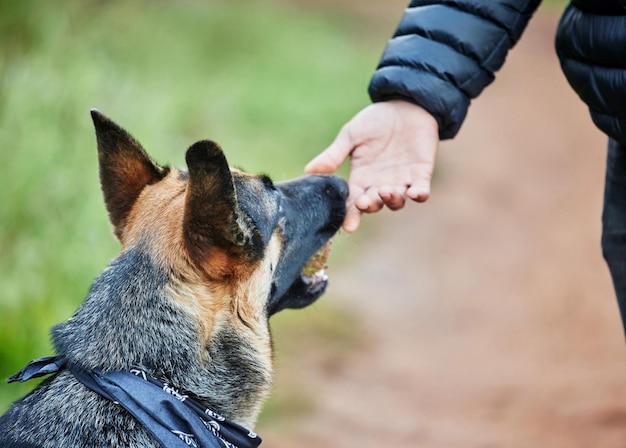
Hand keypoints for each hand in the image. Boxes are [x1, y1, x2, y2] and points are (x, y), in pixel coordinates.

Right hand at [305, 100, 438, 231]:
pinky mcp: (421, 173)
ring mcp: (401, 180)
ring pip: (396, 202)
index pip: (353, 203)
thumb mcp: (350, 135)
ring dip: (391, 200)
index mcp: (361, 178)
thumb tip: (309, 170)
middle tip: (364, 200)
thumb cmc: (375, 120)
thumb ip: (333, 155)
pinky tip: (414, 193)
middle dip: (369, 206)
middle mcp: (379, 184)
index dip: (351, 216)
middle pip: (374, 205)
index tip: (348, 226)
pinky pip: (421, 191)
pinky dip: (419, 194)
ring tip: (385, 191)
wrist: (405, 104)